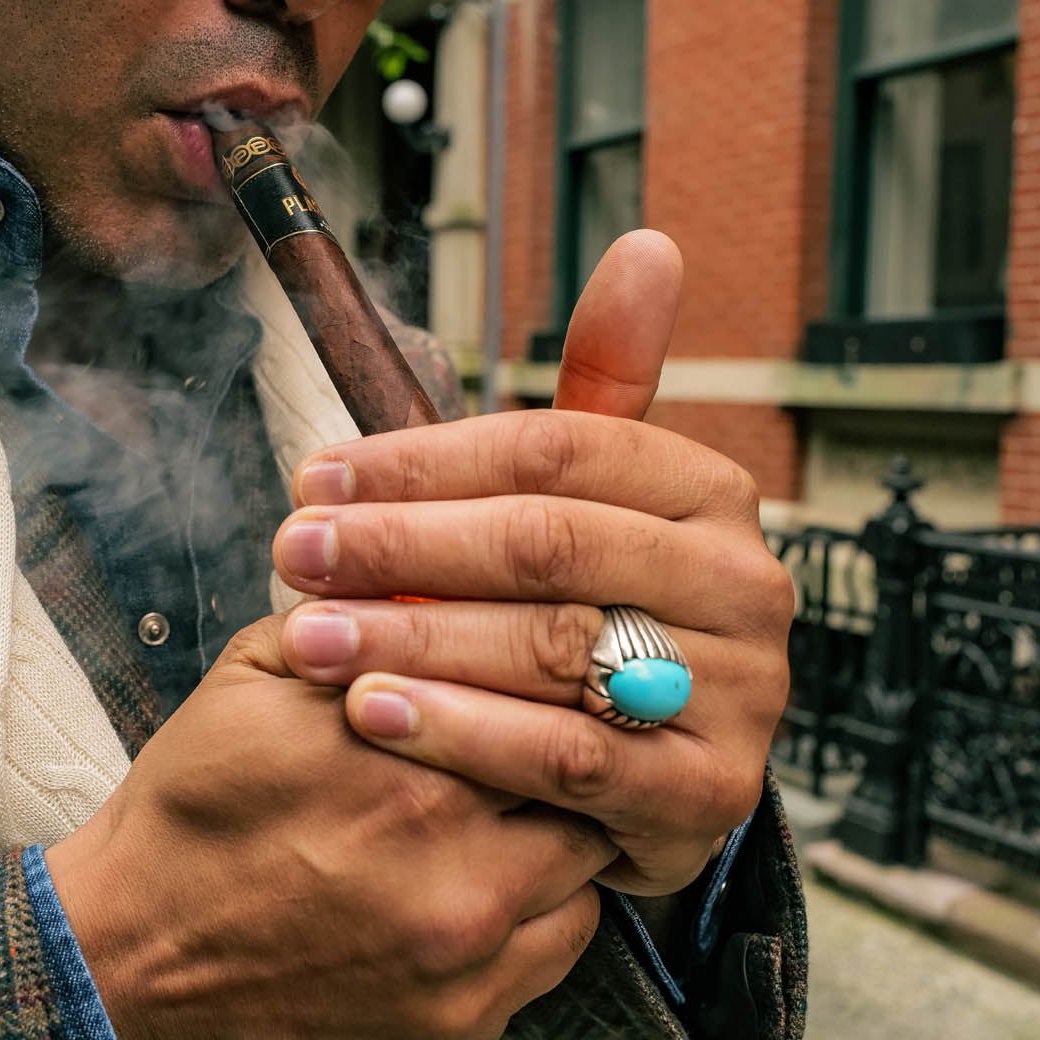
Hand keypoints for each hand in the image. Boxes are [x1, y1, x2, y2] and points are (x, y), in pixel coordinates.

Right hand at [45, 618, 612, 1039]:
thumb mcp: (253, 680)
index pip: (554, 706)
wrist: (121, 967)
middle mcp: (456, 877)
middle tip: (538, 742)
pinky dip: (526, 929)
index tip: (550, 671)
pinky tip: (472, 899)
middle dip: (567, 764)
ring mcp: (463, 974)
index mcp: (412, 770)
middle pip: (587, 799)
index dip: (556, 681)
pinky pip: (545, 969)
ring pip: (585, 887)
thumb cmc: (188, 813)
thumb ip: (361, 621)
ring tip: (503, 823)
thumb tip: (443, 572)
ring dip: (557, 849)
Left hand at [272, 231, 794, 896]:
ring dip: (414, 638)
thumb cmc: (588, 615)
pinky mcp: (709, 794)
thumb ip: (598, 389)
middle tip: (295, 555)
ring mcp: (740, 694)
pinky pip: (567, 758)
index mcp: (711, 492)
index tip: (312, 479)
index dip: (423, 462)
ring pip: (552, 647)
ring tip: (308, 638)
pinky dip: (461, 732)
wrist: (645, 779)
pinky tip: (374, 714)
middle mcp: (744, 585)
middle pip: (547, 544)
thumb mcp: (588, 506)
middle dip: (404, 547)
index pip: (555, 452)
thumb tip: (650, 245)